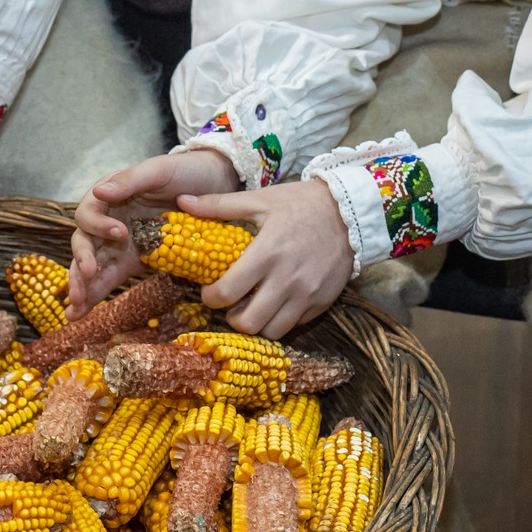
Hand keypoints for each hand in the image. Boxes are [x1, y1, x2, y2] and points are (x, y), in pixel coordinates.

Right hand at [69, 150, 239, 316]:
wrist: (213, 185)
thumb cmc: (183, 171)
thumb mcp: (158, 169)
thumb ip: (129, 180)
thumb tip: (98, 191)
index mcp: (110, 196)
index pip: (89, 213)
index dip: (98, 225)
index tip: (120, 233)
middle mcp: (108, 220)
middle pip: (84, 242)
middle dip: (81, 262)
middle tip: (87, 277)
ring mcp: (119, 243)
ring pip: (92, 266)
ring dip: (82, 287)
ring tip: (73, 311)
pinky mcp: (133, 261)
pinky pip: (110, 278)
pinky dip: (96, 295)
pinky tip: (83, 314)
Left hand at [177, 179, 355, 339]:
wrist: (351, 211)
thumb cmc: (301, 203)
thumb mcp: (260, 199)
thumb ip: (218, 205)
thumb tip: (181, 200)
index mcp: (266, 254)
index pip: (228, 293)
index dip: (211, 298)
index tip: (209, 291)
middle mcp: (287, 280)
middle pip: (248, 323)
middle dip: (232, 318)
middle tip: (230, 303)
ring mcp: (307, 295)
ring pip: (273, 332)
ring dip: (257, 324)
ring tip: (252, 307)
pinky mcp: (323, 303)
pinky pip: (296, 324)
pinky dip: (281, 320)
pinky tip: (276, 303)